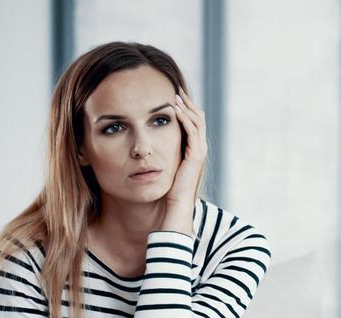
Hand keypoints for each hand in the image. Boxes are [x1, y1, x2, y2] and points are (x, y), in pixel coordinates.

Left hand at [161, 86, 206, 233]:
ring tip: (174, 95)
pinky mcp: (196, 157)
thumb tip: (141, 145)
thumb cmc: (165, 191)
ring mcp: (199, 152)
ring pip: (198, 122)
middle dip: (186, 102)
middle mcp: (198, 148)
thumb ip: (158, 154)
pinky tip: (174, 110)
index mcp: (192, 149)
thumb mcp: (161, 167)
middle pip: (198, 118)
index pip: (192, 122)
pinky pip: (192, 132)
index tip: (170, 95)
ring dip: (186, 106)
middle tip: (174, 88)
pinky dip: (185, 119)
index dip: (184, 108)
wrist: (174, 208)